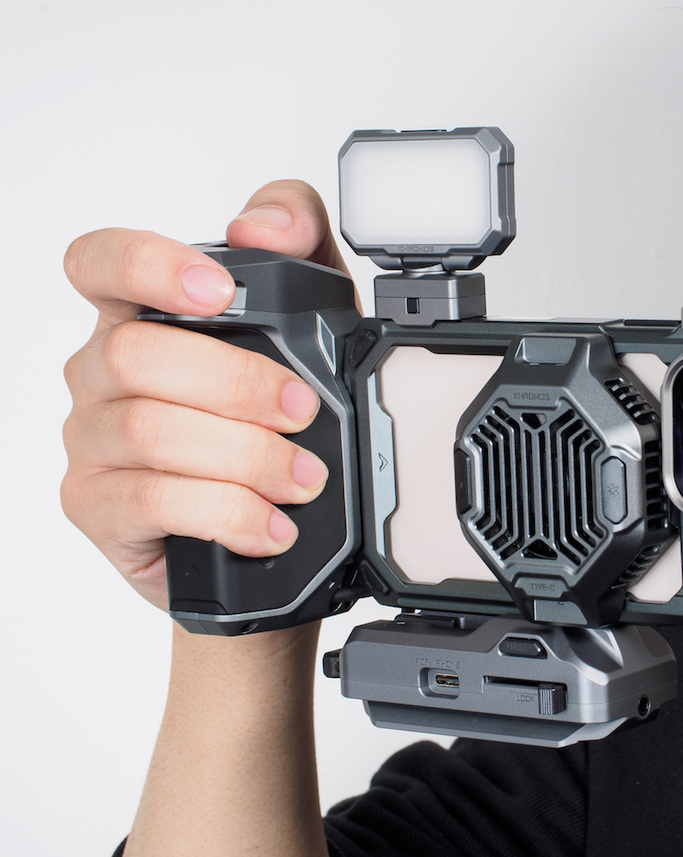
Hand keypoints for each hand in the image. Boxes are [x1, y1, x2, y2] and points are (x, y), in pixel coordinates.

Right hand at [61, 181, 351, 609]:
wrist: (257, 520)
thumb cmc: (274, 412)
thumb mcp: (313, 317)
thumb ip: (299, 242)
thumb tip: (261, 227)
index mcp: (140, 315)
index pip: (101, 262)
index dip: (148, 266)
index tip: (218, 290)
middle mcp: (101, 371)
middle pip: (136, 354)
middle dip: (237, 383)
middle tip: (303, 409)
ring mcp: (90, 438)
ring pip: (148, 429)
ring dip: (246, 455)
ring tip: (303, 477)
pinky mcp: (96, 505)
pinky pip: (152, 500)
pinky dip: (228, 512)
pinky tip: (269, 524)